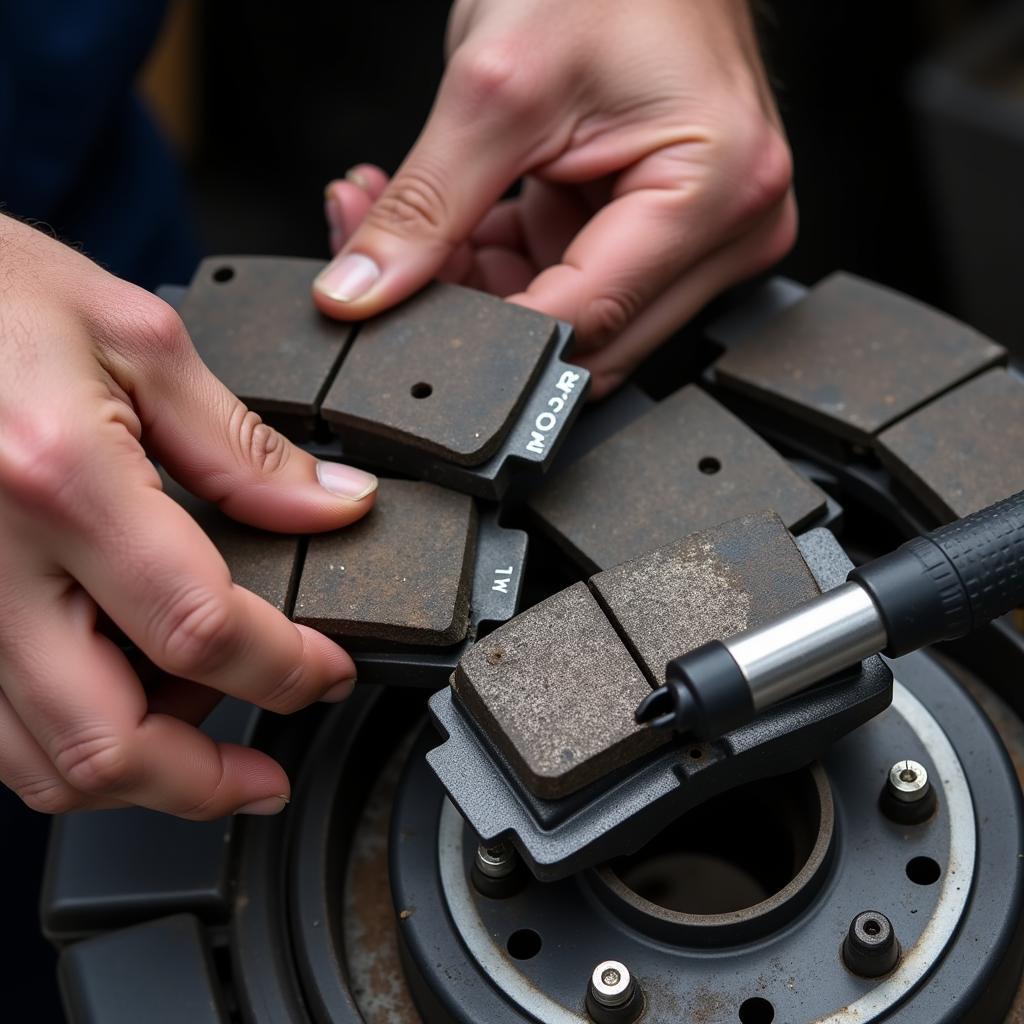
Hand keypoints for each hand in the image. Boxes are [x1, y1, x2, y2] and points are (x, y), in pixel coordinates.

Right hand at [0, 217, 376, 817]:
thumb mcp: (137, 343)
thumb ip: (243, 448)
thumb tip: (333, 508)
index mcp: (58, 481)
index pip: (198, 630)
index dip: (284, 671)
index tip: (326, 673)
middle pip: (102, 744)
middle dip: (203, 784)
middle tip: (263, 777)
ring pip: (35, 761)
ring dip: (136, 774)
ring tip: (203, 734)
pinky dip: (69, 739)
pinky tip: (122, 697)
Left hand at [314, 0, 794, 396]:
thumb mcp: (493, 85)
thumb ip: (424, 207)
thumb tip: (364, 292)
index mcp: (715, 192)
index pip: (585, 317)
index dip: (484, 334)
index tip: (403, 320)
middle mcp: (725, 230)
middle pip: (578, 335)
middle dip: (474, 309)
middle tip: (394, 264)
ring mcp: (694, 237)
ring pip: (562, 319)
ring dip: (475, 285)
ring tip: (410, 221)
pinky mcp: (656, 233)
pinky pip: (563, 284)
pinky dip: (496, 263)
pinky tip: (453, 221)